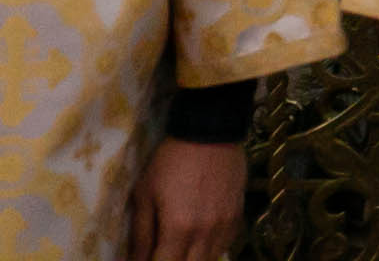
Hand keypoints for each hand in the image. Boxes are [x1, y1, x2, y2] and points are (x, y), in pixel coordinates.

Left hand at [128, 138, 244, 260]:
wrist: (209, 130)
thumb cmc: (170, 161)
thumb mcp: (145, 194)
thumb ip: (140, 234)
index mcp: (179, 228)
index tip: (145, 260)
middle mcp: (206, 233)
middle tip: (162, 252)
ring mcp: (225, 225)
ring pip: (210, 259)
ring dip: (192, 259)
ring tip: (179, 249)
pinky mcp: (238, 214)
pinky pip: (225, 244)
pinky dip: (210, 249)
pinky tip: (199, 240)